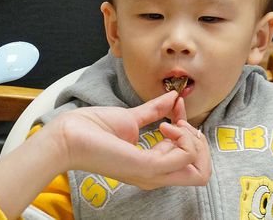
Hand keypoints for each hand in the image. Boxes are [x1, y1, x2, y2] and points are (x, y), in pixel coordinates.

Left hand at [44, 90, 210, 188]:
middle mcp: (155, 175)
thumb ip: (155, 111)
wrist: (70, 134)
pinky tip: (166, 126)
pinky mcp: (148, 166)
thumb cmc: (93, 129)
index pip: (190, 161)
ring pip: (200, 169)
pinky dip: (183, 136)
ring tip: (172, 123)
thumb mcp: (132, 118)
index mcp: (152, 167)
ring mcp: (153, 174)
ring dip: (192, 139)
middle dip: (200, 143)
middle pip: (202, 173)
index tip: (176, 109)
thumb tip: (174, 98)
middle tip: (179, 123)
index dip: (190, 132)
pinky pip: (185, 156)